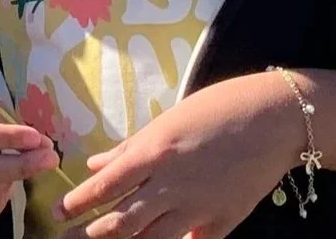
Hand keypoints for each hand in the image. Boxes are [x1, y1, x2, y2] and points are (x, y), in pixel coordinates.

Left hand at [58, 72, 302, 238]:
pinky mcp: (224, 221)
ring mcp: (199, 207)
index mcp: (154, 153)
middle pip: (123, 220)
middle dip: (92, 233)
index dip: (79, 202)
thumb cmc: (218, 109)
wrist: (274, 119)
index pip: (106, 186)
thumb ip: (130, 147)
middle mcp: (172, 184)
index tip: (60, 211)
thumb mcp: (167, 121)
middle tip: (69, 238)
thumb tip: (95, 165)